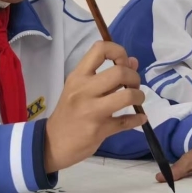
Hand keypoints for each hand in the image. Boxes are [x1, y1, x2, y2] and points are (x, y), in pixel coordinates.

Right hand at [45, 41, 145, 172]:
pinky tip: (140, 118)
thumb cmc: (69, 112)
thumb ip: (107, 74)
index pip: (100, 49)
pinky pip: (126, 121)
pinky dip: (138, 118)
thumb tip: (133, 62)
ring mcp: (91, 111)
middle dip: (134, 77)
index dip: (119, 52)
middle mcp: (84, 90)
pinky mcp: (99, 130)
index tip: (123, 64)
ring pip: (127, 96)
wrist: (52, 143)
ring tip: (137, 100)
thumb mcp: (81, 88)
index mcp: (78, 76)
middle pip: (120, 72)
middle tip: (133, 86)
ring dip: (139, 96)